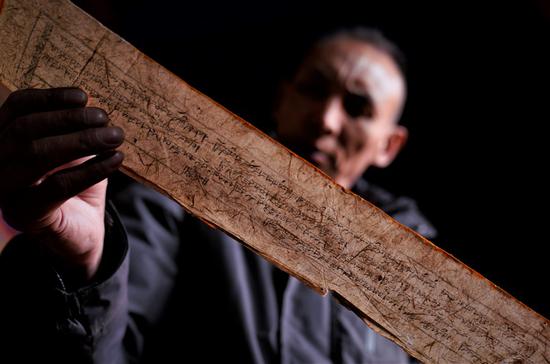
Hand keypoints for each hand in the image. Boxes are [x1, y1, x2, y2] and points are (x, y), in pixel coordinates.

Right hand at [0, 88, 123, 280]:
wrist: (80, 231)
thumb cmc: (75, 183)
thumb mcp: (76, 151)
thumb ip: (77, 129)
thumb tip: (93, 105)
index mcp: (4, 139)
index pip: (18, 108)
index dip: (49, 98)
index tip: (83, 96)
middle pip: (27, 129)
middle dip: (70, 120)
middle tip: (106, 119)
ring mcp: (7, 190)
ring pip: (38, 155)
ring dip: (82, 141)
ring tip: (115, 137)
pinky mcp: (26, 213)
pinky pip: (58, 186)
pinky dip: (91, 170)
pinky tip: (116, 160)